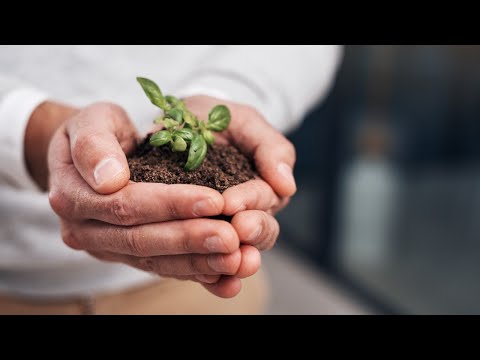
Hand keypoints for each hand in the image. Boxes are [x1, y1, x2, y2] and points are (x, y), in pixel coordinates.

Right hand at [46, 102, 256, 297]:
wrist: (90, 157)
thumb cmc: (97, 132)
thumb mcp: (90, 121)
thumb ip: (93, 144)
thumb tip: (109, 180)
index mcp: (73, 196)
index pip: (126, 205)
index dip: (170, 204)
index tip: (213, 200)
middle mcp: (86, 231)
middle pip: (142, 239)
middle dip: (190, 239)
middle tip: (231, 239)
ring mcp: (107, 248)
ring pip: (155, 261)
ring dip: (198, 264)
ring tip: (236, 260)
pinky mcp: (128, 256)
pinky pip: (162, 268)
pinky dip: (195, 274)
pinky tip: (225, 279)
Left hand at [184, 96, 296, 293]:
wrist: (178, 125)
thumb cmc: (216, 119)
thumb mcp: (245, 122)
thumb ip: (270, 148)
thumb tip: (287, 186)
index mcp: (261, 186)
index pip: (264, 199)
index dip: (250, 201)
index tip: (231, 202)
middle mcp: (246, 211)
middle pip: (258, 231)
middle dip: (250, 232)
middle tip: (236, 230)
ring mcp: (222, 226)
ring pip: (237, 250)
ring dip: (234, 258)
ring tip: (226, 262)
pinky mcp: (198, 236)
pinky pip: (207, 259)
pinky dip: (211, 274)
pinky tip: (211, 281)